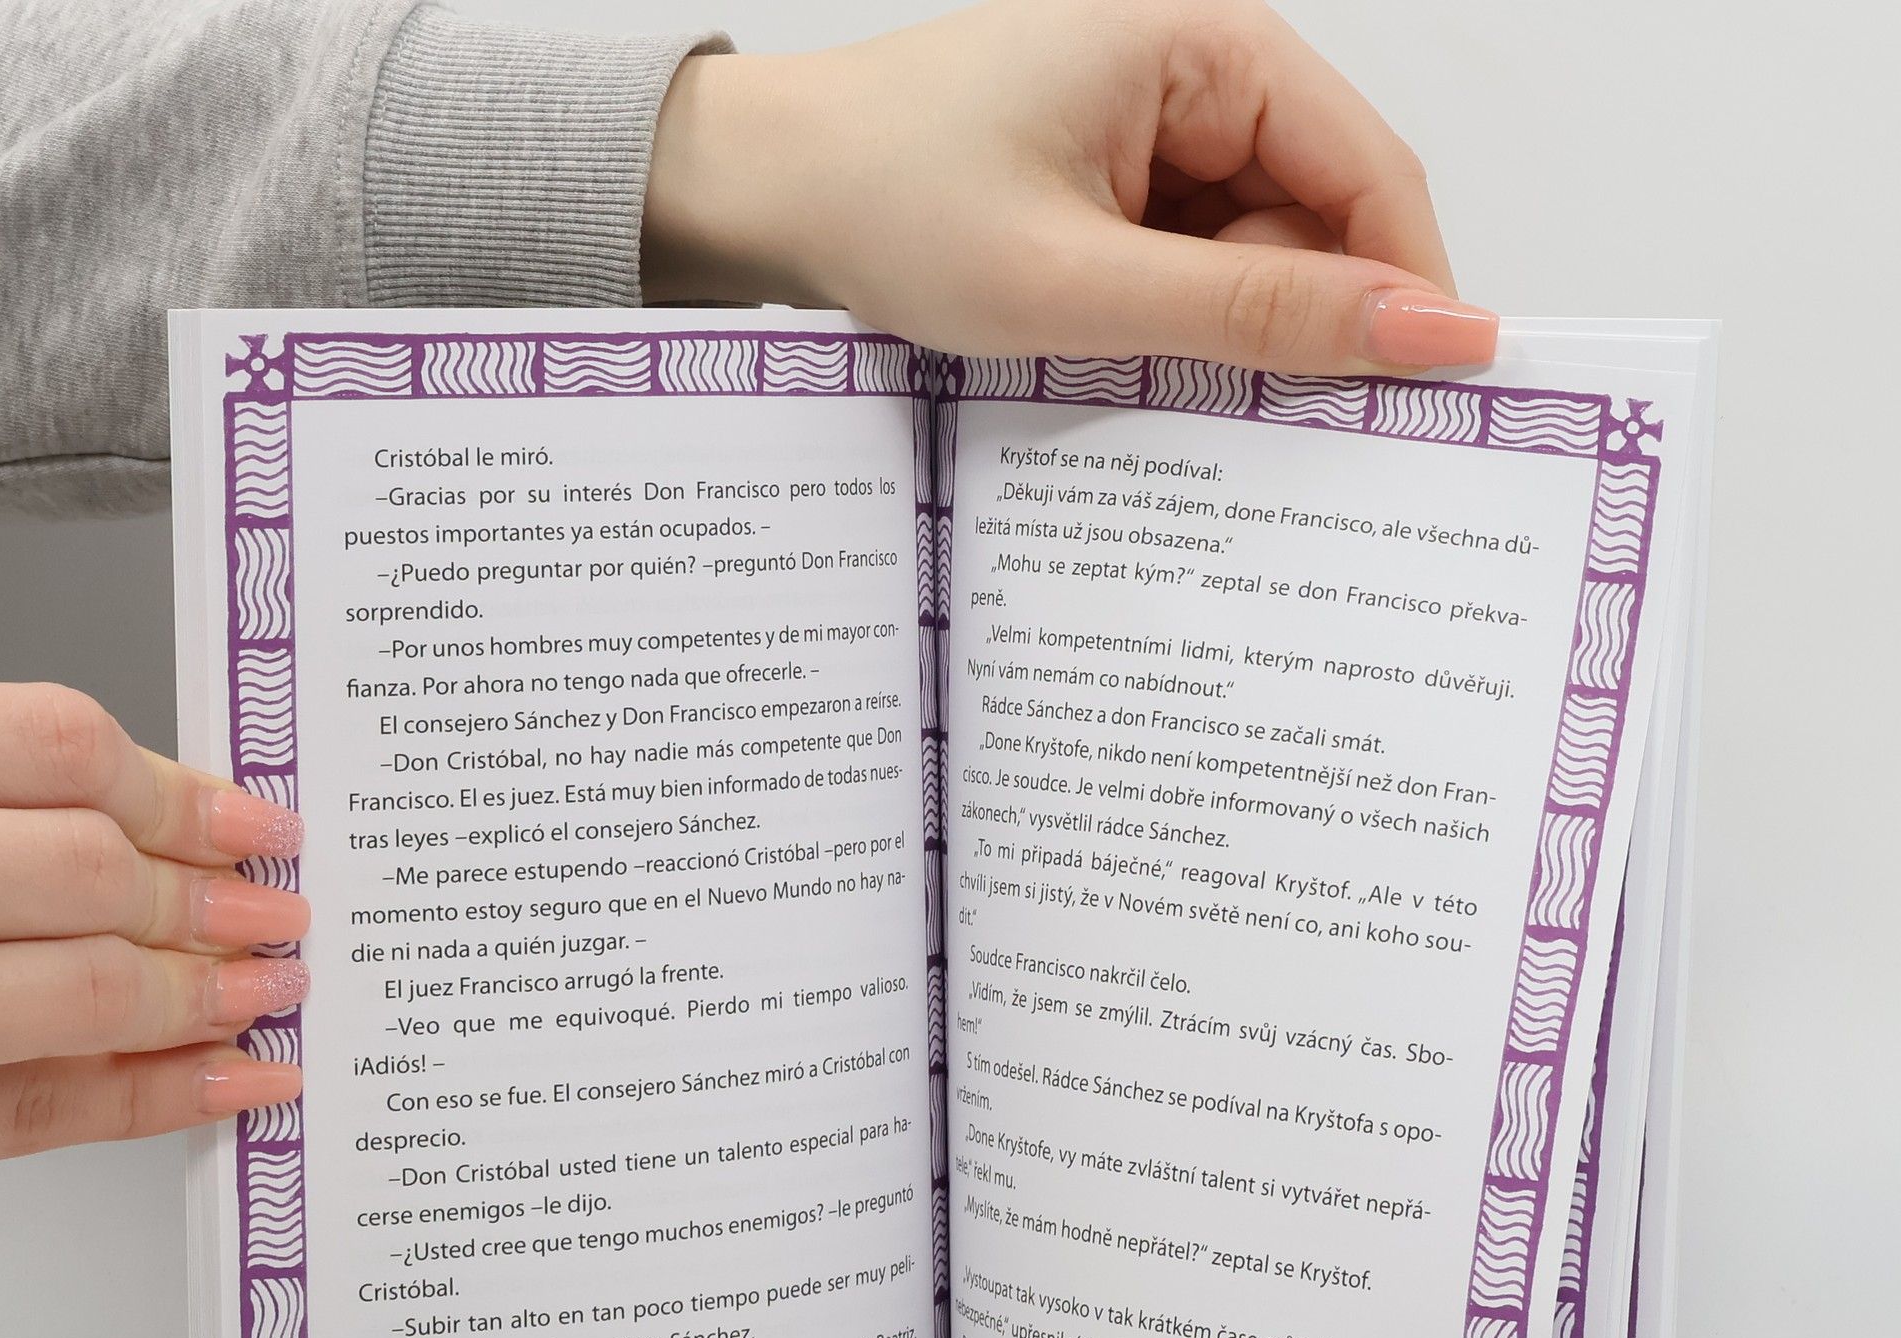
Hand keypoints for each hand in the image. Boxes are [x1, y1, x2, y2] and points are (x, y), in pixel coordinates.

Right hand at [0, 682, 310, 1160]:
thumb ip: (2, 787)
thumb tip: (174, 810)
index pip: (58, 747)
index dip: (178, 790)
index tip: (257, 822)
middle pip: (86, 874)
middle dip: (208, 902)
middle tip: (281, 914)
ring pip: (80, 993)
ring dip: (204, 997)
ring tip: (273, 989)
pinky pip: (39, 1112)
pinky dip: (157, 1098)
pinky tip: (236, 1080)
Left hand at [644, 0, 1495, 372]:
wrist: (764, 192)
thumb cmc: (889, 201)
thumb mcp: (1083, 281)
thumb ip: (1259, 314)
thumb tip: (1427, 330)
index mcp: (1206, 47)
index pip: (1370, 173)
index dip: (1408, 290)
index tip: (1428, 401)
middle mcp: (1195, 74)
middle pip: (1318, 218)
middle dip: (1304, 327)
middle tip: (1271, 435)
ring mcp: (1155, 130)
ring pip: (1256, 253)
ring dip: (1231, 337)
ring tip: (1154, 388)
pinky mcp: (1119, 183)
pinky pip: (1194, 263)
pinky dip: (1181, 327)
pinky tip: (1133, 367)